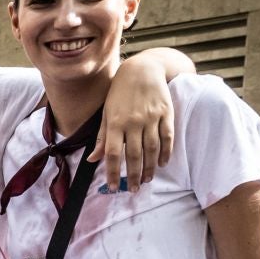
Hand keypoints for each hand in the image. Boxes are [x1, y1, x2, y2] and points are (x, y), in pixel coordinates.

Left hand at [95, 57, 175, 190]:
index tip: (112, 187)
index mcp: (115, 122)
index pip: (113, 153)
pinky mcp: (166, 113)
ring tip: (146, 180)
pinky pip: (167, 137)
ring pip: (152, 149)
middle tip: (133, 189)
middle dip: (133, 175)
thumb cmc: (120, 93)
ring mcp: (151, 117)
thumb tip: (92, 160)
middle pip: (134, 155)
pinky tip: (162, 163)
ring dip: (150, 168)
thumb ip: (102, 138)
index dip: (112, 172)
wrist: (143, 69)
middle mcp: (133, 121)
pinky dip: (166, 152)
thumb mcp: (106, 113)